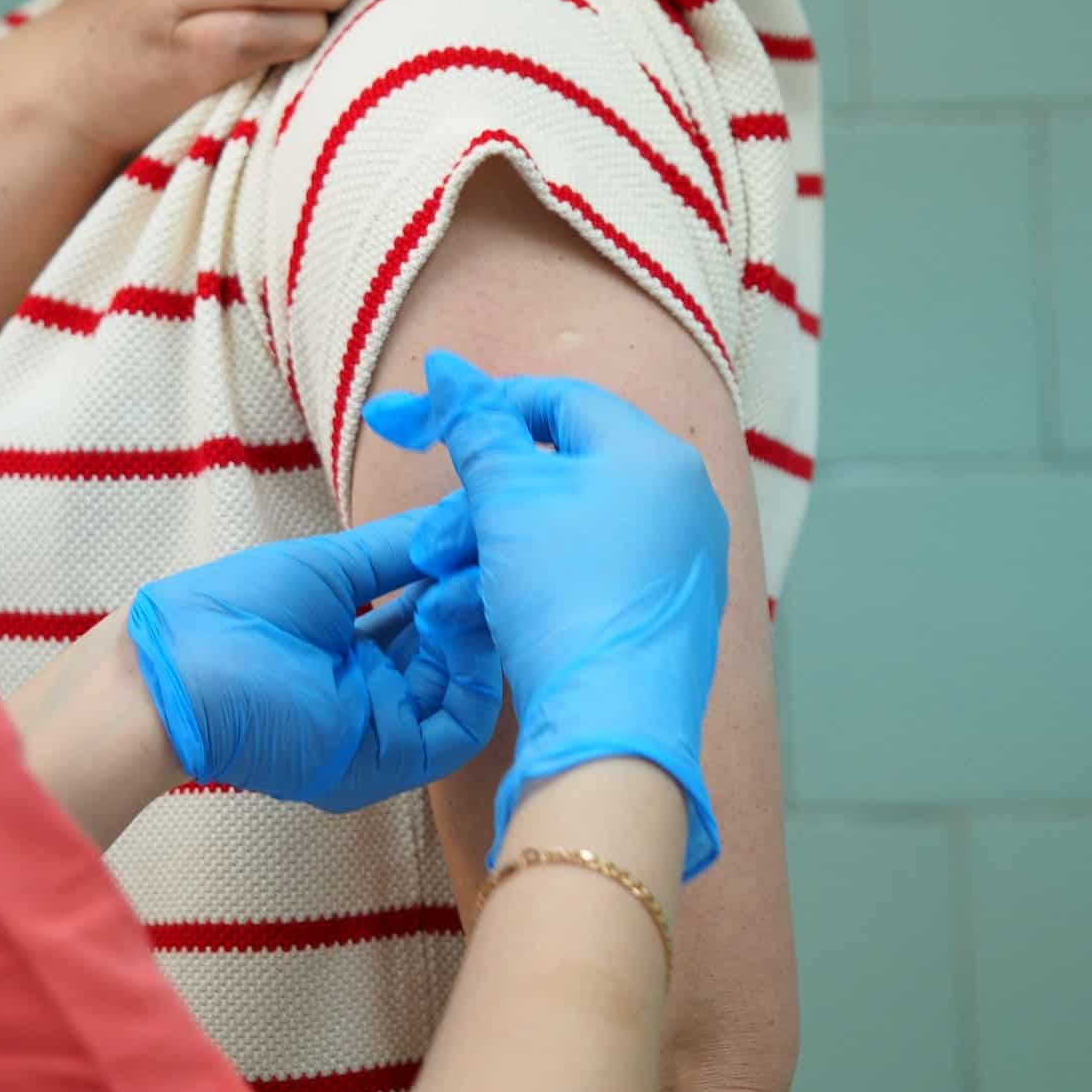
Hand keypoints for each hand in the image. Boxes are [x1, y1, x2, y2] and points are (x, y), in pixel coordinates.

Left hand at [127, 508, 500, 811]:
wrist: (180, 671)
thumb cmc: (235, 611)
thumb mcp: (332, 568)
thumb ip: (401, 549)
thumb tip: (463, 520)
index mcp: (350, 649)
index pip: (427, 619)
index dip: (455, 580)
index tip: (477, 538)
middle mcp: (372, 692)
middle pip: (451, 654)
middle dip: (471, 604)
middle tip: (486, 558)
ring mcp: (380, 729)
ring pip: (462, 690)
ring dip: (474, 635)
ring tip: (465, 585)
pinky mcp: (385, 761)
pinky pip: (456, 729)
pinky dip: (472, 678)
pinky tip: (457, 623)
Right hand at [365, 352, 728, 878]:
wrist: (613, 725)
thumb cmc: (567, 596)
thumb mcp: (506, 497)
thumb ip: (474, 424)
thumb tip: (444, 366)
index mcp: (655, 453)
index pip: (558, 400)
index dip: (480, 408)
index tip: (411, 425)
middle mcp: (680, 501)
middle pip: (556, 474)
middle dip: (478, 506)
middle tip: (428, 542)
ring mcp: (676, 565)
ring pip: (560, 536)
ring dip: (488, 555)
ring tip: (439, 593)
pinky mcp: (658, 620)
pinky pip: (581, 582)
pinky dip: (524, 591)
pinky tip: (473, 620)